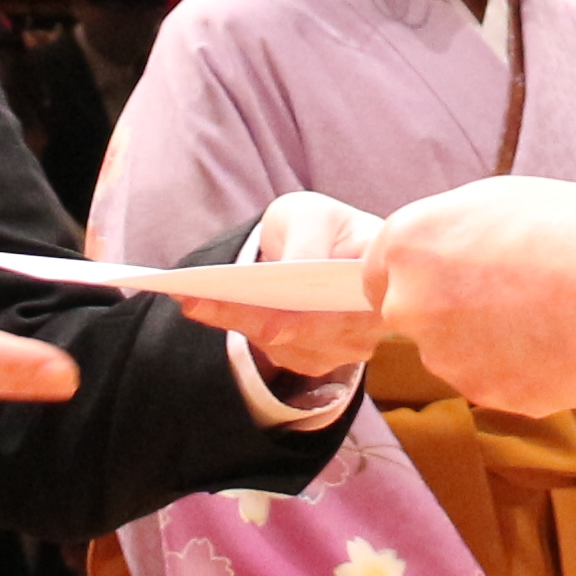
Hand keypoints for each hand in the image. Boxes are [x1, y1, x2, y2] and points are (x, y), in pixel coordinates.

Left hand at [183, 190, 385, 378]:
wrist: (320, 249)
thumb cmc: (322, 227)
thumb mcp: (314, 216)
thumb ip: (310, 239)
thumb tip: (299, 270)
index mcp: (381, 276)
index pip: (356, 305)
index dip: (318, 319)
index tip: (274, 325)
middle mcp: (373, 320)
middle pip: (313, 330)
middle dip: (255, 318)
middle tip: (203, 304)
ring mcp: (348, 346)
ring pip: (287, 344)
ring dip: (236, 322)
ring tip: (193, 300)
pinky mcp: (317, 359)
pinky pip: (275, 351)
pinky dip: (237, 327)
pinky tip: (204, 307)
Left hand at [369, 177, 575, 416]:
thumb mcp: (500, 199)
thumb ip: (452, 234)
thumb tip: (447, 255)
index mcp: (409, 245)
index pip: (376, 272)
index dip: (419, 271)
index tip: (451, 271)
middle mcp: (413, 305)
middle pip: (415, 315)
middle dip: (450, 307)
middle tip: (509, 290)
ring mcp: (449, 359)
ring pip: (455, 352)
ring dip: (485, 341)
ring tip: (545, 313)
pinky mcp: (489, 397)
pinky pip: (496, 380)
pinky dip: (520, 367)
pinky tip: (559, 340)